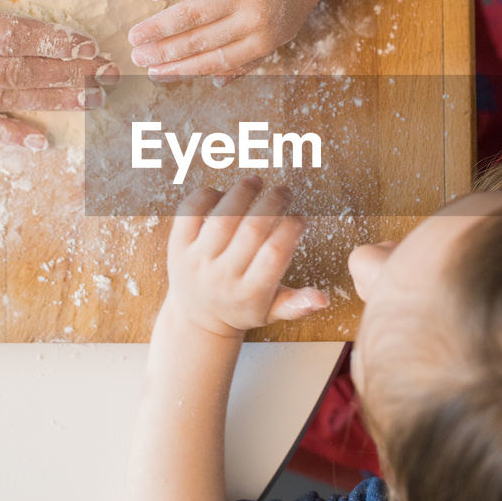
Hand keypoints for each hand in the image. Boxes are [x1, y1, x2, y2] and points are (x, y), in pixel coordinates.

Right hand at [128, 0, 319, 81]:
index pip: (214, 59)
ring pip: (194, 11)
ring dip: (160, 25)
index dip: (181, 69)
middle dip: (163, 51)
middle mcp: (254, 17)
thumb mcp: (277, 32)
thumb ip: (248, 56)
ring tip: (136, 34)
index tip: (155, 73)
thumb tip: (215, 81)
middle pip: (199, 39)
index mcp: (263, 40)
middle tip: (136, 56)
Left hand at [164, 178, 328, 336]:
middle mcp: (221, 277)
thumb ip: (297, 304)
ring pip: (222, 218)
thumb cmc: (242, 307)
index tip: (300, 217)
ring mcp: (196, 261)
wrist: (197, 318)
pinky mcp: (177, 247)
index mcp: (250, 293)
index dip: (291, 230)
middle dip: (272, 204)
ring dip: (241, 193)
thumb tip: (324, 298)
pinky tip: (223, 193)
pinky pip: (190, 213)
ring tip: (256, 182)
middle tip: (284, 191)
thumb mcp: (272, 312)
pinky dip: (205, 197)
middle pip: (251, 231)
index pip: (275, 255)